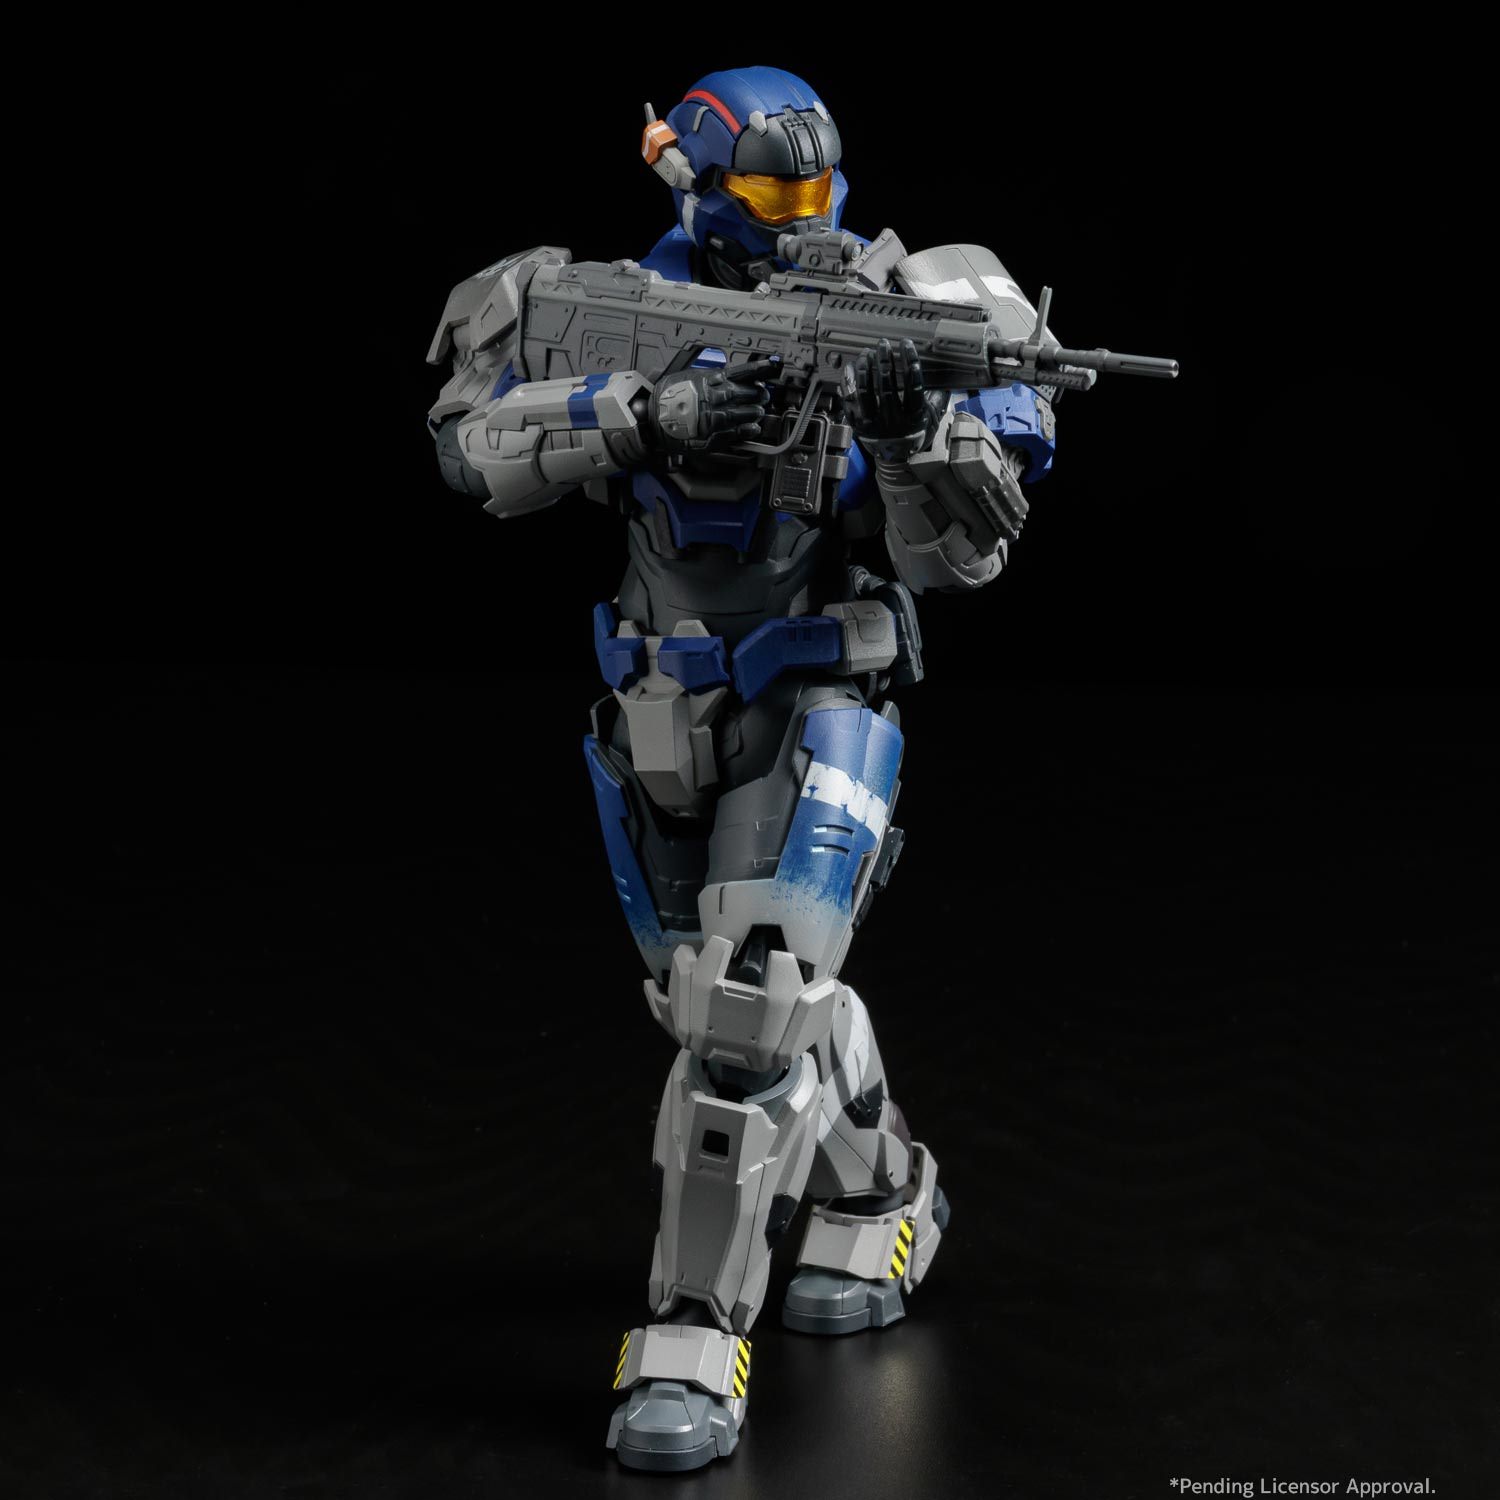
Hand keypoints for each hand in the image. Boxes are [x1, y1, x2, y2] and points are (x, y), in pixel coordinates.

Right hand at [649, 357, 778, 452]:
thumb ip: (710, 375)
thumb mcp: (688, 375)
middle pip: (749, 393)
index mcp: (712, 380)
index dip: (761, 370)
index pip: (744, 372)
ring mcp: (716, 418)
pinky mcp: (714, 436)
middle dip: (759, 394)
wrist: (652, 419)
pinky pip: (737, 433)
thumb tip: (728, 374)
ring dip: (755, 412)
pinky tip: (753, 428)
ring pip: (746, 413)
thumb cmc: (668, 398)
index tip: (772, 367)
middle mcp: (717, 397)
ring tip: (757, 412)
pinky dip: (748, 430)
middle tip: (762, 396)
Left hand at [845, 337, 945, 461]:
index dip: (910, 362)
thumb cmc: (914, 436)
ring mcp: (873, 423)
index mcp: (913, 417)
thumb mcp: (931, 419)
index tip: (907, 344)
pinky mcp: (858, 425)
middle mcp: (892, 421)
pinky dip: (849, 383)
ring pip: (865, 393)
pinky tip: (851, 368)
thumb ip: (937, 398)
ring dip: (865, 370)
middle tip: (883, 344)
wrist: (896, 461)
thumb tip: (948, 378)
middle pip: (887, 386)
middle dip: (884, 361)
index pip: (913, 384)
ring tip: (866, 354)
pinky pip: (850, 401)